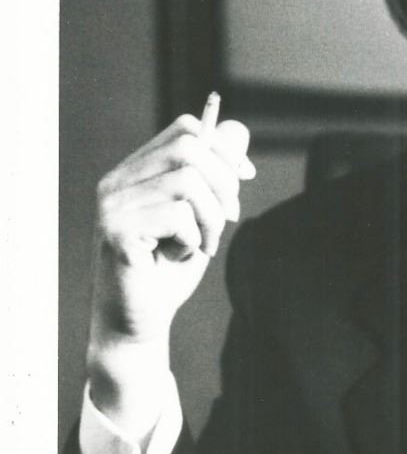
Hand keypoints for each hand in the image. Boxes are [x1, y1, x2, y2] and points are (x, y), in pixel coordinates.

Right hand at [86, 111, 253, 430]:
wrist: (138, 323)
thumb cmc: (167, 270)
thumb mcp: (200, 218)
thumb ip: (215, 176)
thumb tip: (237, 131)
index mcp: (135, 171)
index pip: (186, 130)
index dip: (225, 149)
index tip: (245, 178)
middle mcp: (118, 181)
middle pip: (190, 148)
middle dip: (224, 184)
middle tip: (226, 220)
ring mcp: (113, 205)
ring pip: (188, 182)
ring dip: (211, 220)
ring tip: (201, 246)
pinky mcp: (117, 232)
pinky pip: (178, 216)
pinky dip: (191, 240)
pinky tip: (177, 258)